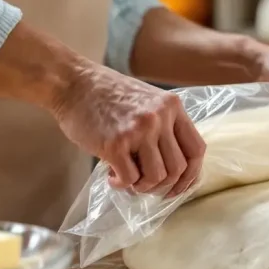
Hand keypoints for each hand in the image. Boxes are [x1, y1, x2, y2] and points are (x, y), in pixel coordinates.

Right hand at [53, 65, 205, 196]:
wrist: (71, 82)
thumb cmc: (106, 95)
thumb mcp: (148, 101)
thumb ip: (165, 126)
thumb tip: (174, 168)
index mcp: (173, 107)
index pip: (196, 150)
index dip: (191, 175)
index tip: (179, 187)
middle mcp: (160, 117)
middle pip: (178, 168)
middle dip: (164, 185)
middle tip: (147, 186)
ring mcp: (139, 130)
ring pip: (157, 176)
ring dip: (144, 186)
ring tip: (129, 180)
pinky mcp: (115, 144)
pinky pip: (130, 179)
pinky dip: (122, 185)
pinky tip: (112, 177)